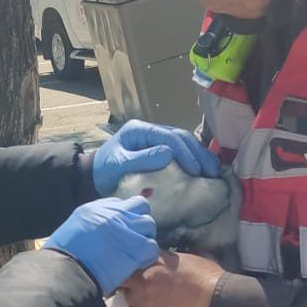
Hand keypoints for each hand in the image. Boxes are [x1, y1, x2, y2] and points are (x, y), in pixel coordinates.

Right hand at [44, 196, 158, 295]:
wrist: (69, 272)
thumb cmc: (65, 255)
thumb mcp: (74, 226)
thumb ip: (91, 221)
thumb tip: (103, 225)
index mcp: (97, 208)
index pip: (121, 202)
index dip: (124, 215)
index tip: (122, 227)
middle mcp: (115, 214)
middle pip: (141, 205)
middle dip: (139, 219)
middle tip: (134, 235)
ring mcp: (127, 229)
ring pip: (149, 224)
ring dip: (145, 236)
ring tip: (137, 249)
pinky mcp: (136, 248)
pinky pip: (152, 246)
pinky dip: (148, 255)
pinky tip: (138, 262)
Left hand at [93, 120, 219, 195]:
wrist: (93, 176)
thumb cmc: (104, 171)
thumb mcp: (119, 165)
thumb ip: (142, 159)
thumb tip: (169, 154)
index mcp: (139, 129)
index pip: (168, 137)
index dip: (185, 152)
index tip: (195, 170)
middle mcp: (149, 130)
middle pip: (180, 136)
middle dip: (198, 153)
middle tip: (212, 171)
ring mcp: (155, 138)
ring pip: (183, 142)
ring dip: (199, 155)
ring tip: (213, 171)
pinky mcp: (158, 148)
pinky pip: (180, 150)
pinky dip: (193, 159)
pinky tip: (203, 170)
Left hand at [120, 252, 224, 306]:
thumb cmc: (206, 278)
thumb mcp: (184, 259)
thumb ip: (163, 258)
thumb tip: (154, 257)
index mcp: (151, 265)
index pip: (126, 261)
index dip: (123, 262)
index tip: (124, 262)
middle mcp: (143, 285)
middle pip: (121, 282)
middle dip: (123, 281)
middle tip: (128, 280)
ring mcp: (146, 305)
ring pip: (127, 301)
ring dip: (131, 297)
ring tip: (140, 295)